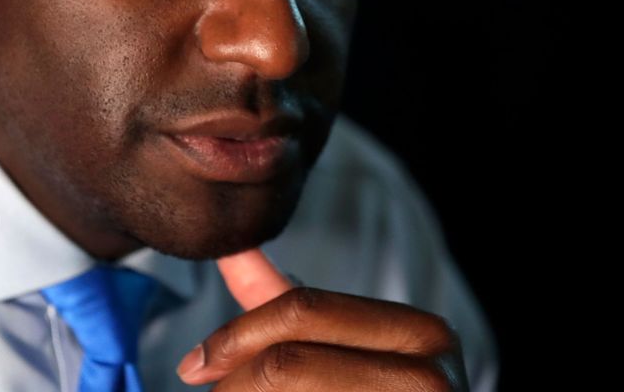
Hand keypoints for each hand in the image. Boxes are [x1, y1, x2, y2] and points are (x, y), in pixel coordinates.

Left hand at [175, 249, 467, 390]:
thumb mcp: (338, 345)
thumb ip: (283, 301)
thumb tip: (233, 247)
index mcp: (421, 333)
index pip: (303, 310)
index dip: (236, 335)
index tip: (192, 365)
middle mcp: (430, 376)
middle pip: (287, 364)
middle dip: (234, 381)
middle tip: (208, 391)